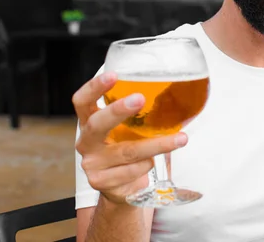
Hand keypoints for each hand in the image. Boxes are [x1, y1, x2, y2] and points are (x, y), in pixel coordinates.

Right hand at [73, 72, 187, 204]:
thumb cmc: (126, 149)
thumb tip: (174, 92)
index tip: (113, 75)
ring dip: (157, 144)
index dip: (94, 87)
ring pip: (128, 151)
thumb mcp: (127, 130)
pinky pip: (133, 170)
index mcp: (89, 123)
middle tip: (140, 98)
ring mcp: (92, 164)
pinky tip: (152, 163)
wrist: (121, 189)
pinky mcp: (102, 182)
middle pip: (98, 124)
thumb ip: (137, 115)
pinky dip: (147, 165)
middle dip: (118, 110)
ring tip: (180, 139)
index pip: (82, 101)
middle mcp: (86, 142)